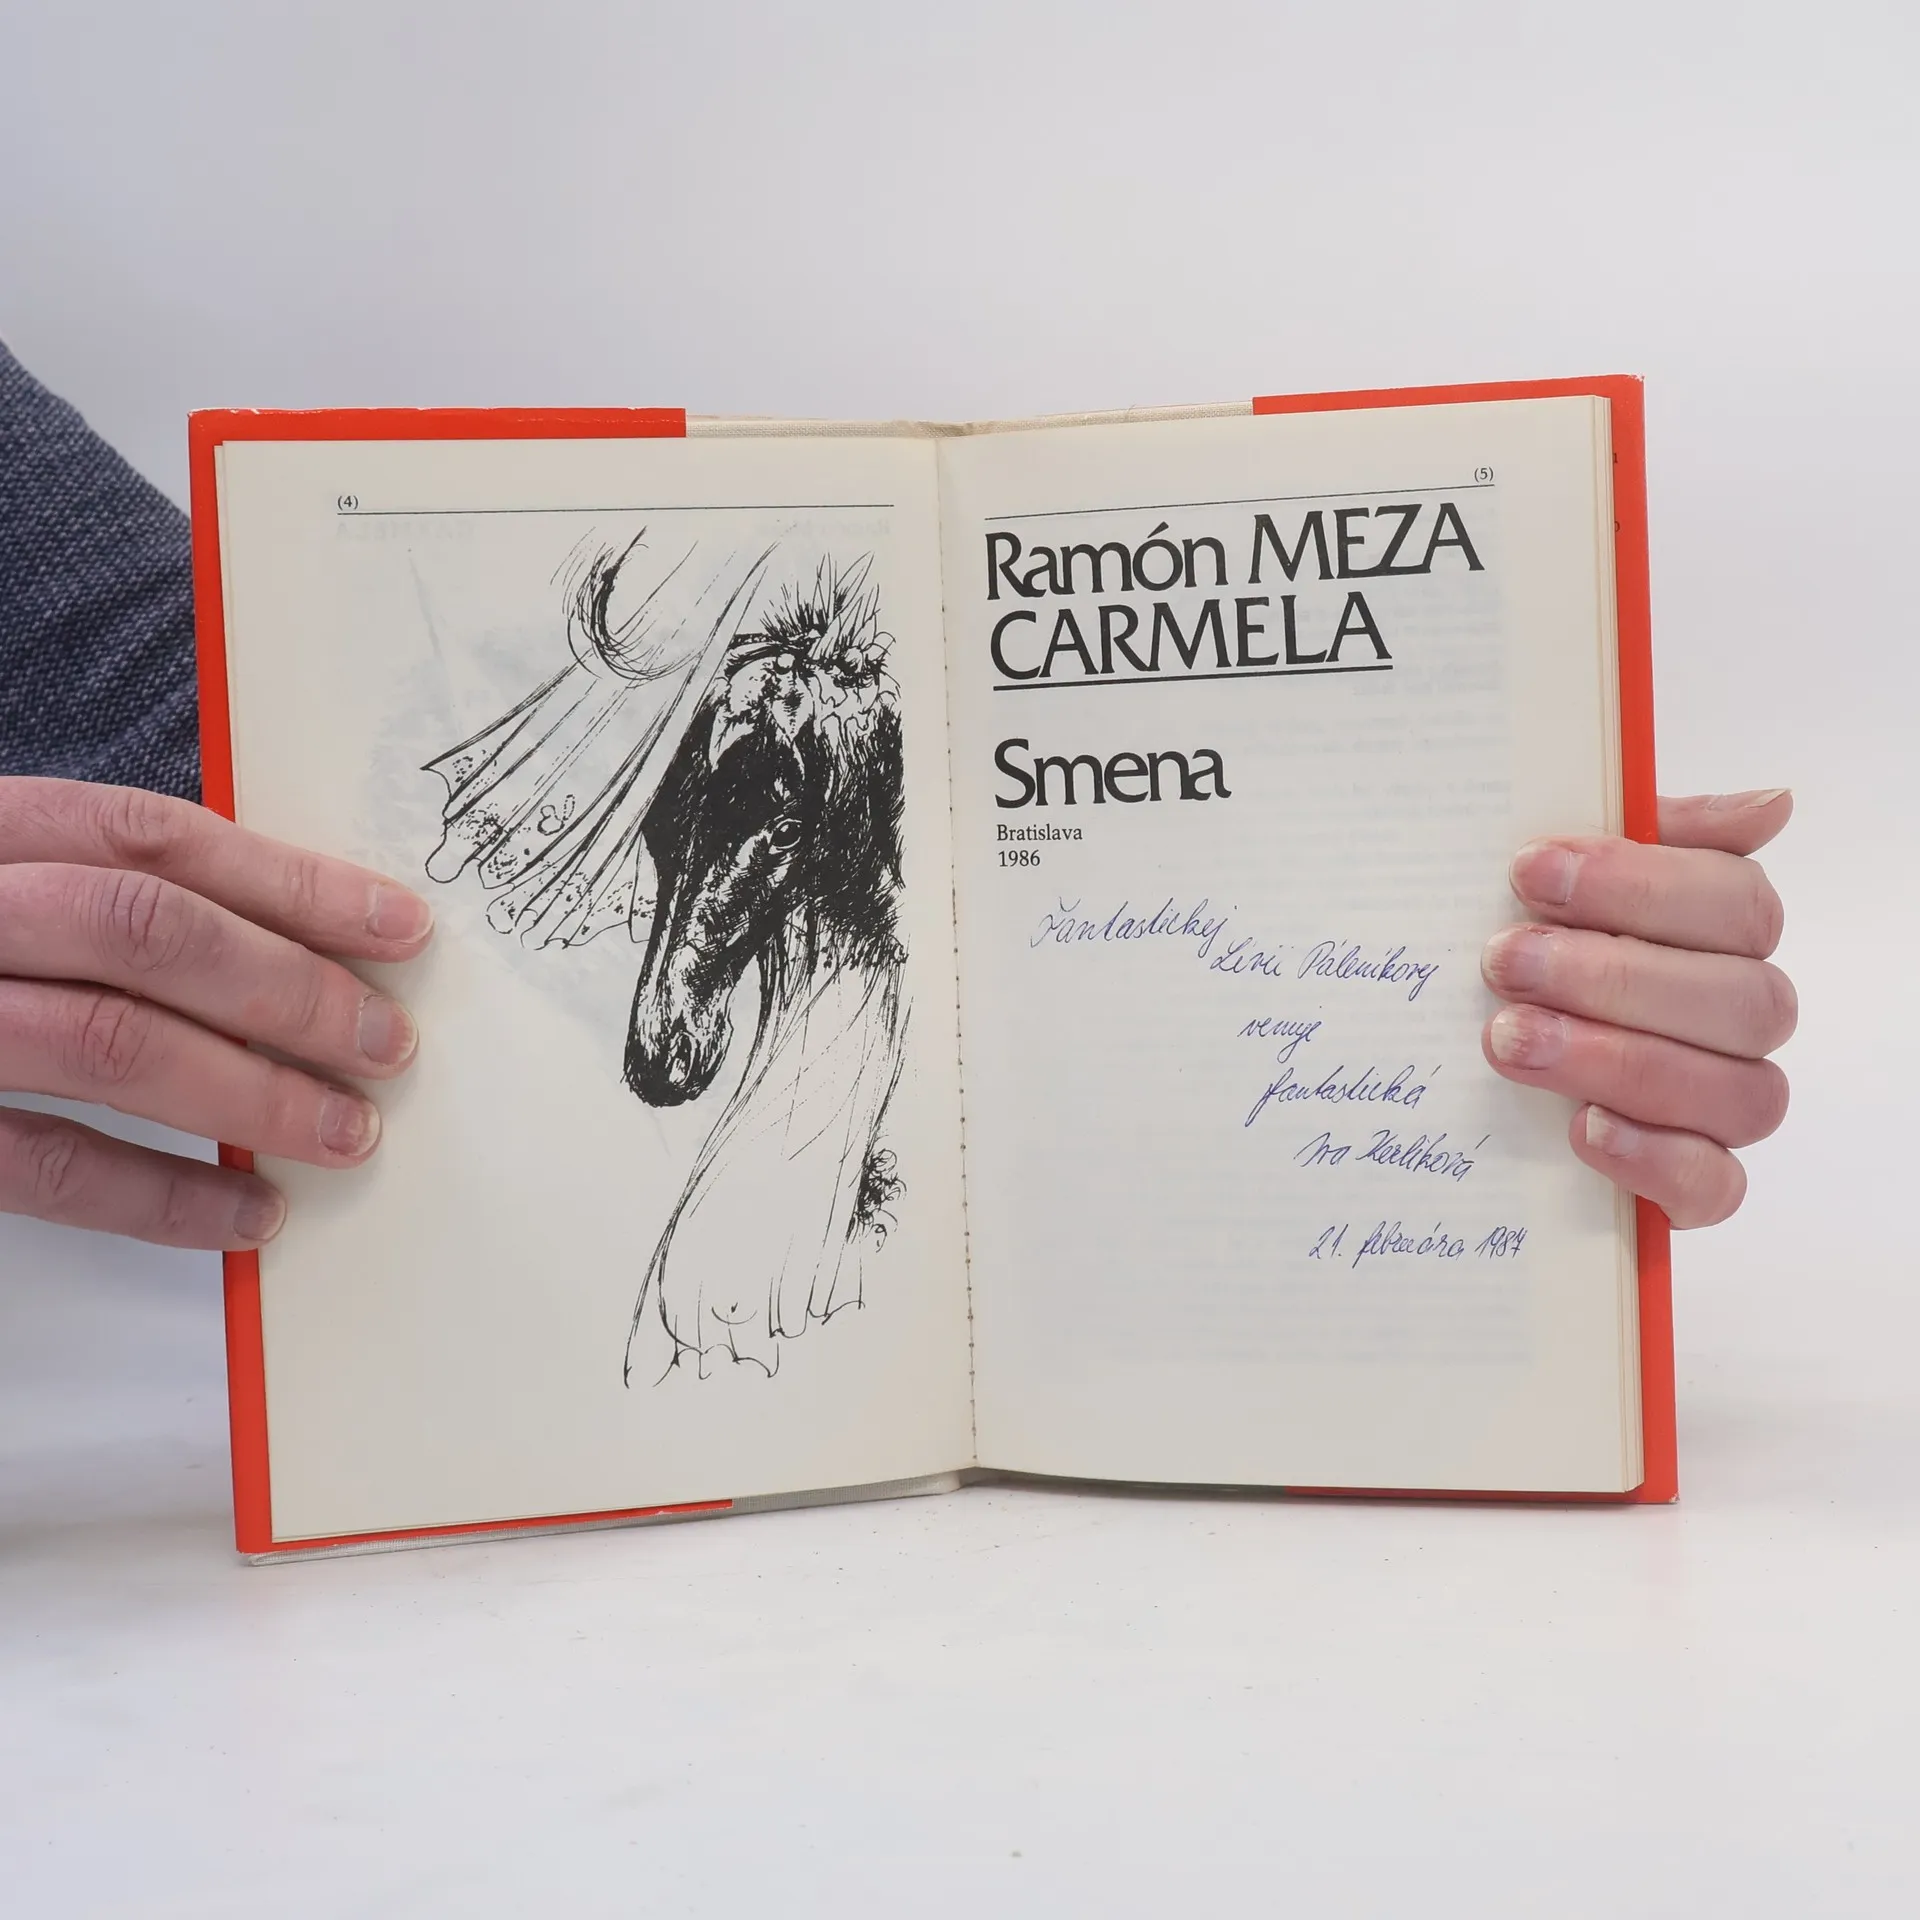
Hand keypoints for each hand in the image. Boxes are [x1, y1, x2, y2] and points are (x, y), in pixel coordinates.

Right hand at [0, 778, 431, 1250]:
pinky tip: (250, 1215)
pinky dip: (163, 1198)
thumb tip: (291, 943)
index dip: (293, 882)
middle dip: (290, 989)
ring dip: (252, 1094)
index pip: (156, 837)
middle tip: (389, 1044)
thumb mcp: (0, 885)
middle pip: (148, 931)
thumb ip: (94, 892)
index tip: (403, 928)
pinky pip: (45, 1165)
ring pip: (108, 1042)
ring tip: (348, 1133)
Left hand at [1481, 789, 1793, 1227]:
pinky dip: (1652, 1158)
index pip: (1737, 903)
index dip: (1639, 885)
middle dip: (1612, 976)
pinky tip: (1581, 1127)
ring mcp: (1724, 1103)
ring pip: (1735, 1092)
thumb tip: (1771, 806)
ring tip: (1508, 1038)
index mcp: (1724, 931)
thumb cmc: (1524, 934)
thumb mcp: (1562, 872)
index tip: (1529, 870)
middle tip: (1503, 960)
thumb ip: (1646, 828)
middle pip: (1740, 1001)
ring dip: (1615, 1060)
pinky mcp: (1692, 1182)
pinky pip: (1715, 1187)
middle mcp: (1740, 1017)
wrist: (1463, 1033)